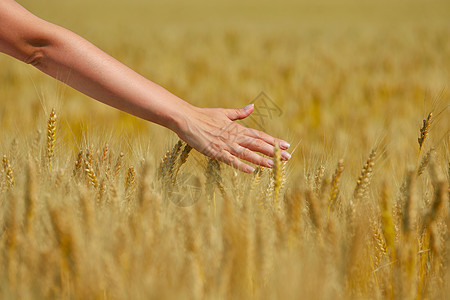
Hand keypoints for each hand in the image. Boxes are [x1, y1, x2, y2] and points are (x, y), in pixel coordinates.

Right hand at [175, 104, 290, 172]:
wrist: (187, 119)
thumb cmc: (204, 115)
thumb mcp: (224, 112)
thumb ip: (239, 113)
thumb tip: (252, 107)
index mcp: (237, 128)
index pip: (259, 135)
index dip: (273, 141)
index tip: (286, 145)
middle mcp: (234, 137)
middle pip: (257, 144)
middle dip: (273, 151)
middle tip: (288, 158)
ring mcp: (225, 145)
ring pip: (247, 153)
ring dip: (261, 159)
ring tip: (274, 165)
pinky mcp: (215, 152)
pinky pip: (230, 160)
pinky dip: (240, 164)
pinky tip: (250, 170)